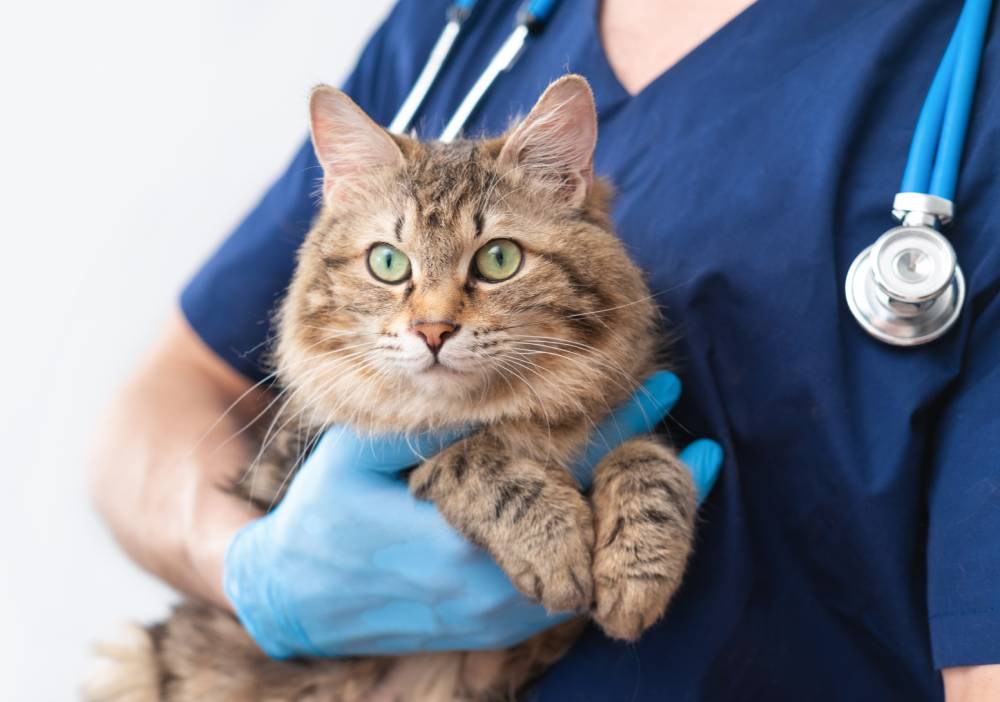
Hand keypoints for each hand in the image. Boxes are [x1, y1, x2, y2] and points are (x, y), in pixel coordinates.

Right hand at [223, 371, 722, 658]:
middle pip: (590, 530)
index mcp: (460, 537)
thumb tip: (477, 384)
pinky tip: (622, 535)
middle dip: (642, 484)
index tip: (658, 386)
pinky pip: (564, 601)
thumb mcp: (355, 456)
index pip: (557, 472)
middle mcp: (489, 587)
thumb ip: (420, 427)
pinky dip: (601, 563)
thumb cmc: (321, 518)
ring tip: (681, 486)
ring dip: (630, 530)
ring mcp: (494, 617)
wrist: (296, 600)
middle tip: (701, 451)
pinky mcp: (492, 632)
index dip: (611, 425)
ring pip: (589, 573)